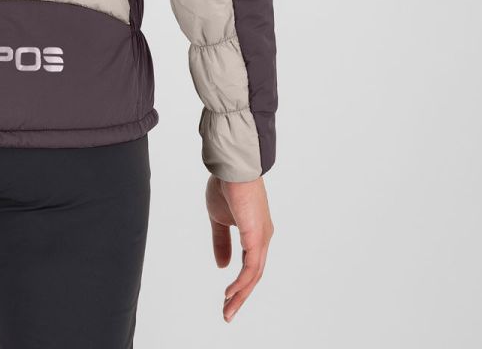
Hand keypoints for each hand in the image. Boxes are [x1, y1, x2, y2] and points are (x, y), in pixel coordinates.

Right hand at [205, 174, 273, 322]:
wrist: (230, 166)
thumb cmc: (226, 186)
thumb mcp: (219, 219)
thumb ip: (221, 242)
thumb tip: (222, 266)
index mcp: (255, 233)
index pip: (250, 266)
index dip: (239, 285)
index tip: (226, 299)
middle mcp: (263, 238)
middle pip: (254, 275)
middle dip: (240, 297)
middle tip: (227, 314)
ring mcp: (262, 238)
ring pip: (254, 275)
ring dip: (240, 294)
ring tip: (227, 309)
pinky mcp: (256, 236)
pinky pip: (251, 266)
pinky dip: (242, 282)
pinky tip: (231, 292)